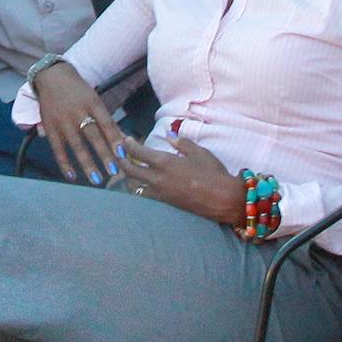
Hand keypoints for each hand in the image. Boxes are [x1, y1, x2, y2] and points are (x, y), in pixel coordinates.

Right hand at [32, 62, 122, 185]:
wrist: (51, 76)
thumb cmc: (79, 90)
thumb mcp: (94, 100)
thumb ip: (107, 120)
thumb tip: (124, 140)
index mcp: (92, 103)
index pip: (105, 122)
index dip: (114, 138)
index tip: (122, 154)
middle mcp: (77, 112)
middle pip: (92, 136)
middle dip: (103, 154)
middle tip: (114, 172)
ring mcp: (62, 120)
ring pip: (76, 145)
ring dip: (87, 163)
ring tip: (96, 180)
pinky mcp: (49, 127)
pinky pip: (57, 148)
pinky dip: (64, 163)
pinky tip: (72, 176)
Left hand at [118, 133, 244, 224]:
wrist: (223, 199)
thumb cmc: (212, 173)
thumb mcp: (199, 152)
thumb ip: (181, 143)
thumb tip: (169, 136)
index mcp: (164, 162)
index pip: (138, 152)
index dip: (128, 145)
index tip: (125, 140)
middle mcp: (157, 179)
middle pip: (129, 170)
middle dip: (121, 160)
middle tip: (118, 154)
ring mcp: (159, 194)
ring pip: (133, 187)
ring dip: (127, 178)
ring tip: (127, 171)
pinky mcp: (164, 205)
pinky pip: (144, 196)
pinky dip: (138, 190)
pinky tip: (141, 186)